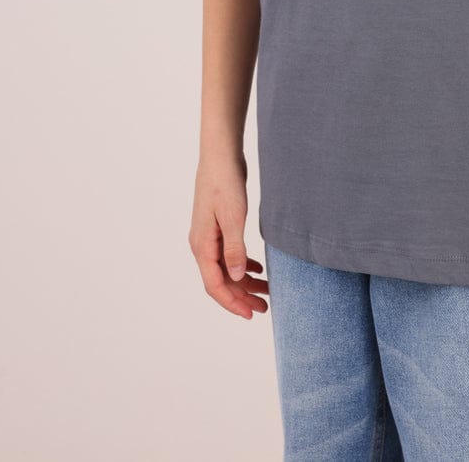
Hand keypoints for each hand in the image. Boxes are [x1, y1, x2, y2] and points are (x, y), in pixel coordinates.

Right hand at [189, 153, 269, 320]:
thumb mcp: (233, 216)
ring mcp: (210, 235)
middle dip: (241, 297)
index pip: (215, 285)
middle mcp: (202, 244)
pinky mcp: (219, 226)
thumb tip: (238, 278)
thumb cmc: (225, 182)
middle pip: (221, 280)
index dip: (232, 302)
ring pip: (226, 268)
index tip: (251, 314)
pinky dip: (243, 264)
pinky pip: (228, 254)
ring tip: (266, 291)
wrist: (220, 155)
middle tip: (264, 308)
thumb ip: (235, 249)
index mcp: (202, 245)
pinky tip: (258, 269)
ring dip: (244, 282)